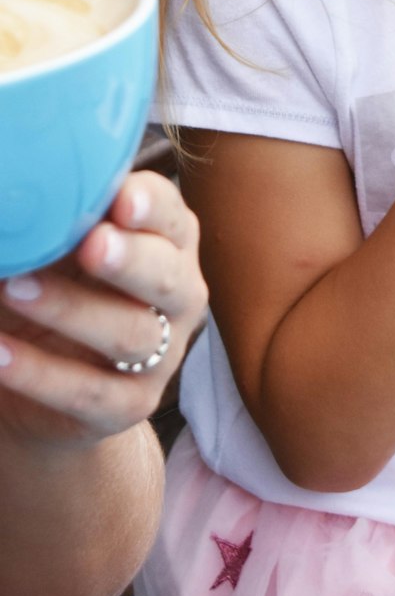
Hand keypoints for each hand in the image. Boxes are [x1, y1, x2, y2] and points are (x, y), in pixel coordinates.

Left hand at [0, 170, 207, 454]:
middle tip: (91, 244)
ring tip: (16, 288)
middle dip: (130, 259)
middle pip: (166, 276)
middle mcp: (178, 295)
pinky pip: (88, 392)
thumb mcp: (65, 245)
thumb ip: (59, 217)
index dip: (151, 206)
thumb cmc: (61, 283)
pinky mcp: (129, 405)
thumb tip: (17, 189)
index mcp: (170, 242)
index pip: (172, 217)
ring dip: (72, 310)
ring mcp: (160, 355)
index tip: (122, 197)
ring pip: (129, 334)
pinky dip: (40, 374)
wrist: (51, 377)